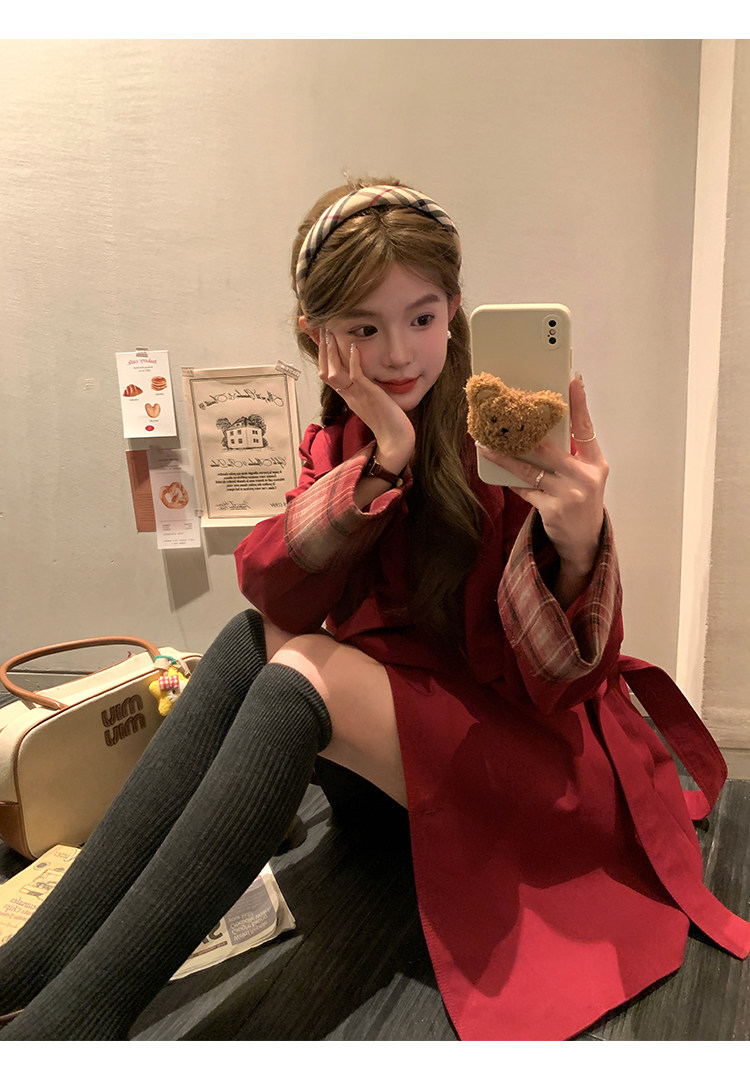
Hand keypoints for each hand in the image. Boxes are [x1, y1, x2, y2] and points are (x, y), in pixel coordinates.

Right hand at [318, 329, 414, 471]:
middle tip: (317, 326)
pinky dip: (352, 361)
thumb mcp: (372, 399)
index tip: (318, 334)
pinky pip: (356, 376)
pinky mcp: (370, 395)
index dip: (320, 353)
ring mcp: (357, 395)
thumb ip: (366, 386)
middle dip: (320, 347)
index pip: (327, 371)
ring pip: (334, 372)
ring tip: (330, 332)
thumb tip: (365, 372)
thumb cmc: (389, 421)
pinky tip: (353, 346)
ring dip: (331, 351)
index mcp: (347, 395)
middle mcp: (348, 394)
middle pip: (324, 370)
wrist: (395, 440)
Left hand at [477, 373, 608, 581]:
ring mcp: (568, 494)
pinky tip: (496, 468)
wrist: (584, 540)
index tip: (572, 380)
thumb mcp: (586, 475)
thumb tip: (544, 426)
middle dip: (523, 431)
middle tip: (503, 415)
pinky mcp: (552, 509)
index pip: (586, 428)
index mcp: (596, 464)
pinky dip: (510, 478)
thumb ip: (572, 454)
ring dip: (504, 456)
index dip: (579, 404)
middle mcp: (584, 477)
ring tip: (485, 444)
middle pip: (549, 447)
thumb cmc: (581, 500)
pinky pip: (524, 488)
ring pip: (529, 468)